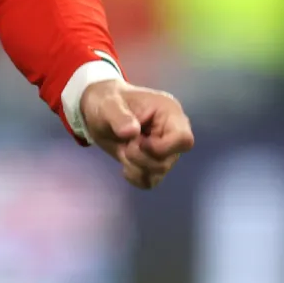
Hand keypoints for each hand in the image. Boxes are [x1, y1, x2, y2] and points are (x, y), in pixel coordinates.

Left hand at [80, 78, 194, 188]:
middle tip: (125, 145)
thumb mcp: (108, 105)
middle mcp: (172, 132)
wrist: (99, 111)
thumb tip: (131, 132)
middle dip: (141, 158)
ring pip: (159, 172)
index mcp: (169, 112)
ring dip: (136, 167)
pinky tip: (124, 164)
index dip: (162, 148)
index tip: (139, 142)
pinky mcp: (154, 163)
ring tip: (123, 149)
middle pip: (169, 160)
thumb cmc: (107, 101)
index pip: (184, 139)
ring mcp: (165, 150)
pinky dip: (135, 176)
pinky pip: (150, 181)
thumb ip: (120, 117)